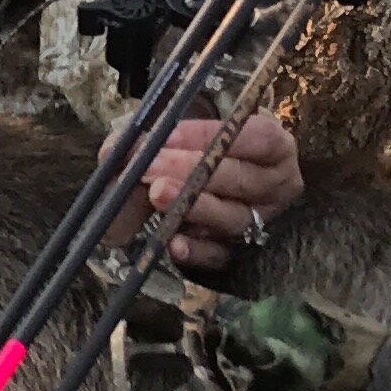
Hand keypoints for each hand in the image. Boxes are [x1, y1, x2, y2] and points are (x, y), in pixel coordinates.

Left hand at [127, 111, 303, 274]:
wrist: (207, 190)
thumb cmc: (200, 154)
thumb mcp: (183, 138)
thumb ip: (152, 138)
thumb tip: (115, 149)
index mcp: (274, 147)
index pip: (254, 136)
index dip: (208, 135)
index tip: (166, 135)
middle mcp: (275, 185)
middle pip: (240, 178)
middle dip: (192, 170)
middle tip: (151, 167)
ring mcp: (260, 222)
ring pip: (231, 217)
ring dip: (193, 206)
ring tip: (156, 196)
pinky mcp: (239, 253)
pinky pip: (218, 255)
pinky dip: (195, 249)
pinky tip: (173, 242)